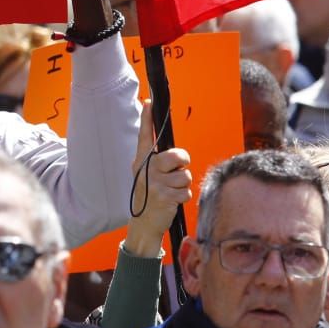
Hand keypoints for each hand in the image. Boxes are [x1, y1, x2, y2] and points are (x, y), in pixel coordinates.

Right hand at [124, 124, 191, 258]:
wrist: (144, 223)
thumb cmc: (150, 196)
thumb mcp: (145, 176)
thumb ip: (156, 162)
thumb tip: (174, 153)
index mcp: (142, 161)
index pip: (145, 137)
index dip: (147, 119)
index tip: (149, 104)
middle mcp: (147, 170)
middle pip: (177, 156)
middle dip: (183, 163)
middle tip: (177, 170)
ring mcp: (155, 183)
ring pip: (185, 176)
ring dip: (183, 185)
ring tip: (171, 191)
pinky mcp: (164, 196)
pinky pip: (186, 191)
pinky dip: (183, 197)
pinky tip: (171, 201)